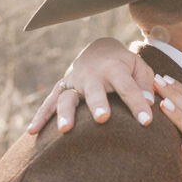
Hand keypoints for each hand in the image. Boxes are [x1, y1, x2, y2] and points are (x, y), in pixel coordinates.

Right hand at [27, 38, 156, 133]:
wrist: (99, 49)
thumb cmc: (124, 64)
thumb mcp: (139, 67)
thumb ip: (145, 83)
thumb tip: (149, 103)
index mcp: (114, 68)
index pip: (128, 87)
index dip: (138, 104)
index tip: (147, 122)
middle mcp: (92, 75)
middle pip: (95, 91)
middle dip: (98, 104)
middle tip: (102, 119)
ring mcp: (74, 82)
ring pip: (67, 98)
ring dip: (65, 113)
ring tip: (65, 130)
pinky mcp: (62, 89)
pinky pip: (49, 103)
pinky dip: (40, 117)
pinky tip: (32, 132)